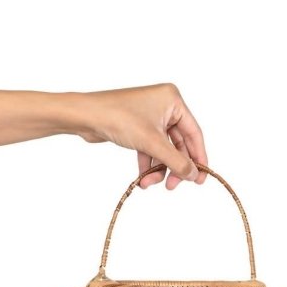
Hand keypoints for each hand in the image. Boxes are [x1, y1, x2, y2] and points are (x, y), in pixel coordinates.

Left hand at [70, 83, 206, 188]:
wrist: (86, 116)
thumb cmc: (119, 118)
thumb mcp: (153, 143)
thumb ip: (176, 161)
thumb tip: (193, 175)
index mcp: (173, 100)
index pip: (194, 133)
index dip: (198, 158)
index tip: (200, 179)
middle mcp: (164, 106)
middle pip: (179, 144)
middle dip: (174, 167)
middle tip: (173, 186)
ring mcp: (151, 117)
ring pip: (164, 150)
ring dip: (158, 169)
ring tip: (149, 184)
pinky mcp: (139, 127)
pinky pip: (151, 149)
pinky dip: (148, 164)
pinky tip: (142, 179)